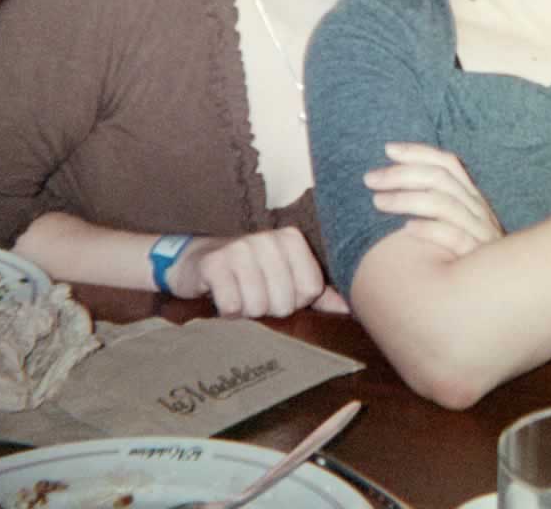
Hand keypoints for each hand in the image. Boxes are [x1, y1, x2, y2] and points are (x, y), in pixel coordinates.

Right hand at [172, 227, 328, 317]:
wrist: (198, 261)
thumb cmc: (251, 273)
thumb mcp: (286, 277)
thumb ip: (319, 293)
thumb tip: (352, 307)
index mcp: (292, 239)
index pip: (310, 290)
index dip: (294, 301)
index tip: (278, 290)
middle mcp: (268, 238)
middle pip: (284, 302)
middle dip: (269, 308)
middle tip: (256, 294)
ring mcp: (239, 248)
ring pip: (258, 306)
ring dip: (247, 310)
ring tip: (240, 294)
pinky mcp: (214, 264)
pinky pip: (232, 306)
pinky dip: (227, 311)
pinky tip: (224, 295)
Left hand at [365, 142, 502, 256]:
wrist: (500, 292)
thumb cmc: (465, 255)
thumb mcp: (456, 223)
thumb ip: (435, 204)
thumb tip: (392, 185)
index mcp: (471, 196)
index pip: (447, 163)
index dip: (418, 152)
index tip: (388, 148)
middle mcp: (478, 208)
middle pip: (440, 178)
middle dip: (402, 174)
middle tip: (370, 179)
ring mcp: (480, 231)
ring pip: (444, 204)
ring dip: (407, 199)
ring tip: (377, 202)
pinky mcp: (476, 255)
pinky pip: (454, 237)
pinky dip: (430, 229)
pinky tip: (407, 229)